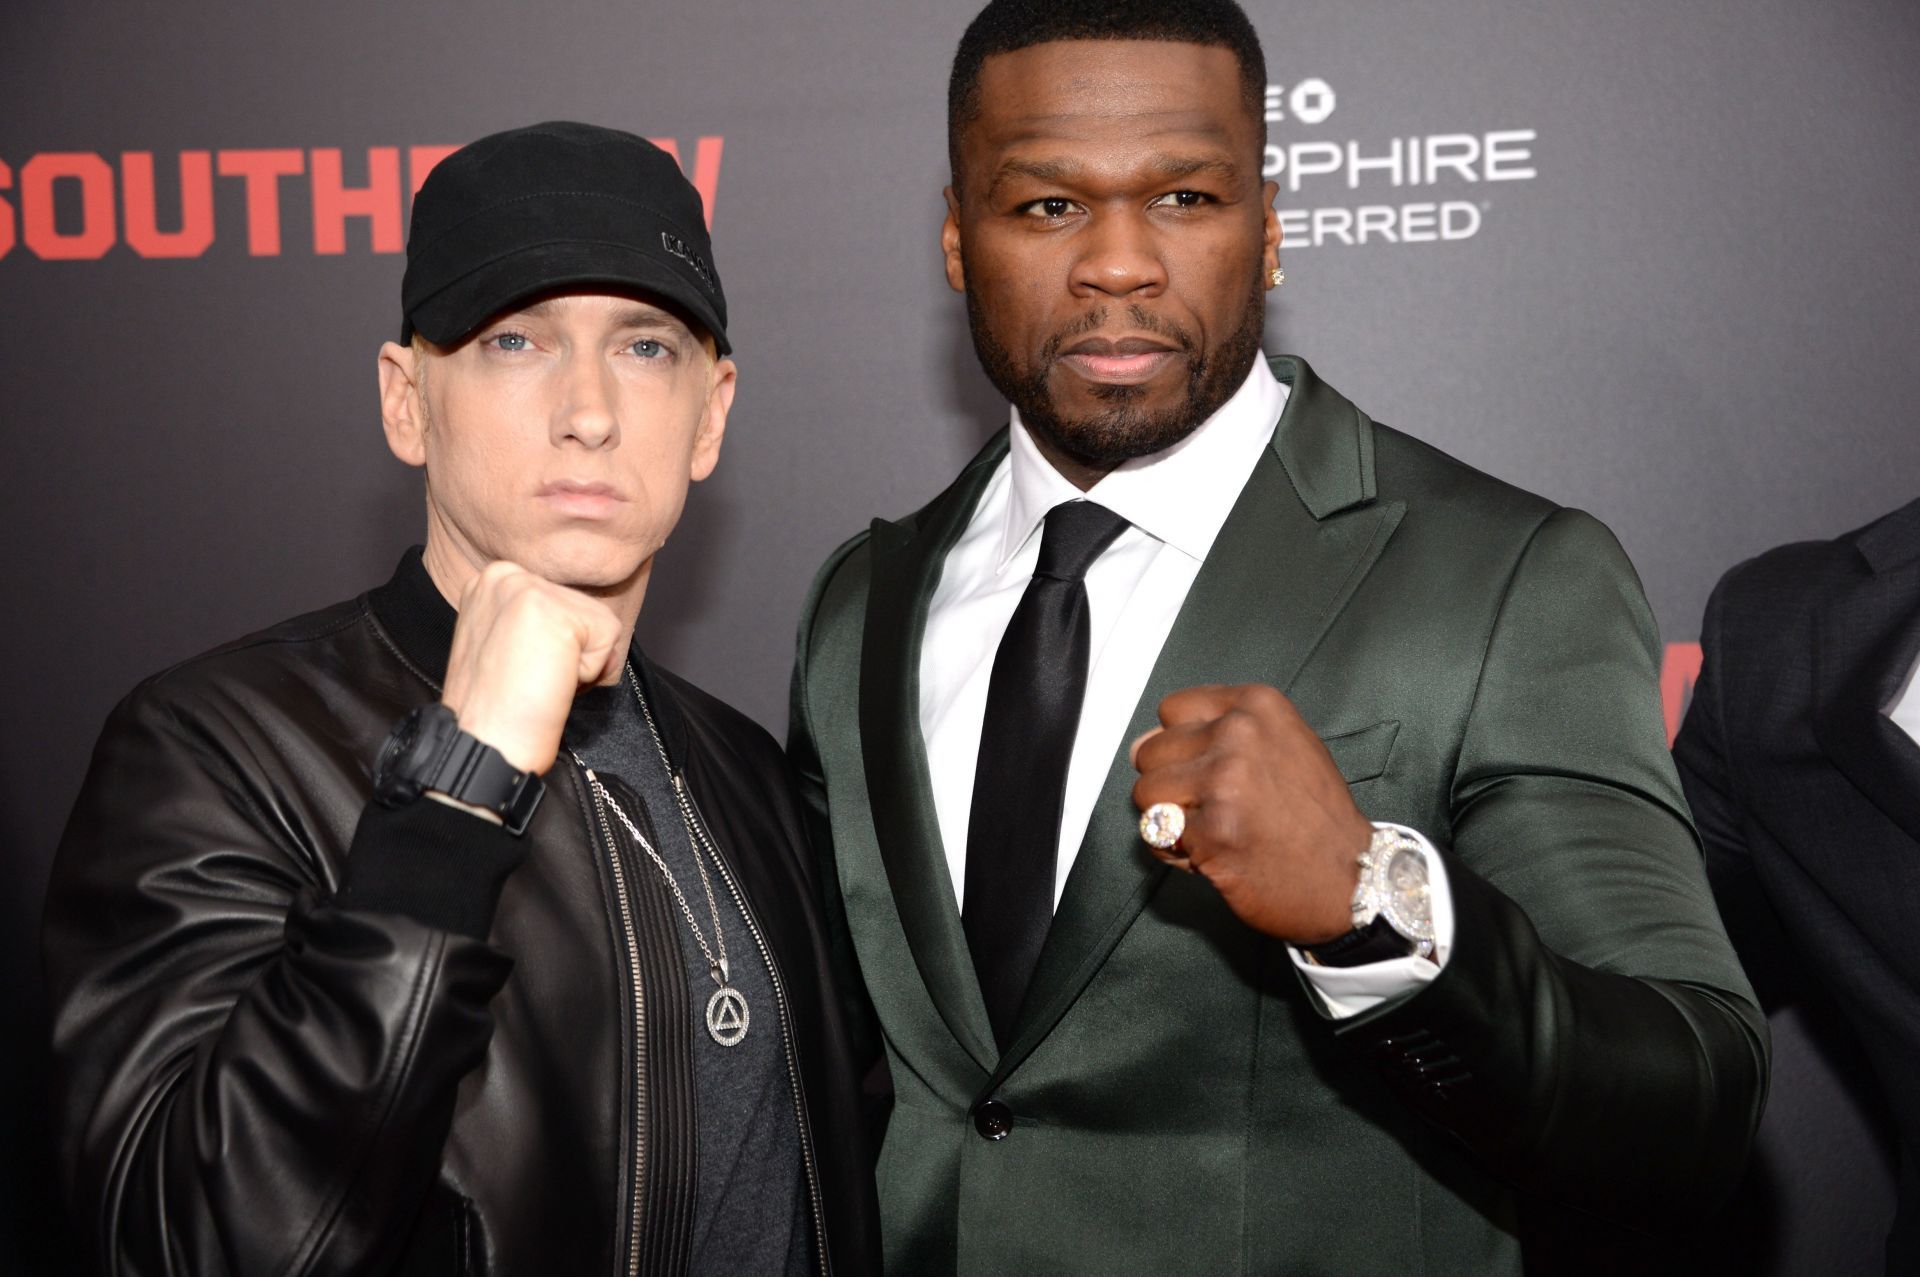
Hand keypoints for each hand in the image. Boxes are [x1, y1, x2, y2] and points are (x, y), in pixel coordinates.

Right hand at [439, 562, 625, 774]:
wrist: (484, 743)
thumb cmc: (496, 710)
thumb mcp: (510, 647)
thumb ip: (545, 627)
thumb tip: (599, 634)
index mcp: (489, 583)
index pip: (560, 604)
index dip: (555, 647)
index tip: (522, 669)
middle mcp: (503, 576)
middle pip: (581, 610)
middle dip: (570, 653)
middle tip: (531, 680)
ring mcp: (527, 588)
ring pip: (598, 624)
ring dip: (579, 664)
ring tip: (537, 681)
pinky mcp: (553, 610)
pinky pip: (608, 639)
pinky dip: (588, 672)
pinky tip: (549, 681)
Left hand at [1131, 684, 1372, 944]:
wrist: (1352, 878)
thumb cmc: (1314, 816)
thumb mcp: (1281, 745)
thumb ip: (1215, 734)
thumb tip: (1138, 744)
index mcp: (1257, 705)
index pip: (1171, 710)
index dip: (1180, 746)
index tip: (1208, 769)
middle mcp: (1240, 734)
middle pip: (1151, 751)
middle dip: (1170, 785)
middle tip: (1214, 809)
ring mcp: (1226, 781)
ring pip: (1145, 793)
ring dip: (1168, 820)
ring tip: (1212, 831)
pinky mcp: (1214, 831)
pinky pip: (1156, 835)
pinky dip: (1176, 852)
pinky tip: (1215, 855)